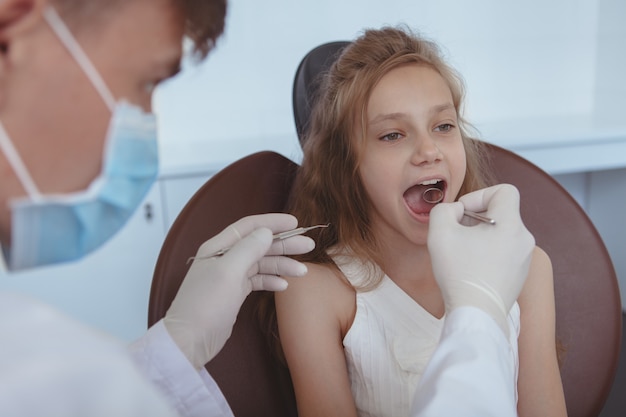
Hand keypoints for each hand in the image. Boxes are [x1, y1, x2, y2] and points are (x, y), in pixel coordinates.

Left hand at [164, 213, 314, 368]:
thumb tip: (266, 232)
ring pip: (261, 263)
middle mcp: (224, 258)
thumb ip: (248, 249)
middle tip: (308, 246)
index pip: (249, 227)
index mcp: (218, 247)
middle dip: (284, 244)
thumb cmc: (205, 305)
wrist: (189, 341)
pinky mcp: (234, 293)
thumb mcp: (228, 273)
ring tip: (302, 271)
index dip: (273, 222)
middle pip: (259, 244)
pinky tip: (283, 285)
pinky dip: (271, 280)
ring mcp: (229, 276)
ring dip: (282, 264)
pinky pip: (257, 280)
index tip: (295, 222)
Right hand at [428, 184, 534, 333]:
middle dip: (475, 219)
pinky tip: (470, 270)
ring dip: (480, 238)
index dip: (479, 195)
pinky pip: (503, 254)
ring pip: (501, 234)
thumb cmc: (459, 273)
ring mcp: (524, 260)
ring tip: (461, 254)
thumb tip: (455, 212)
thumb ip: (444, 210)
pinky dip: (487, 255)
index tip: (462, 214)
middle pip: (500, 214)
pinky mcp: (519, 276)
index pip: (504, 191)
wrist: (477, 314)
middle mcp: (524, 239)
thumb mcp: (439, 231)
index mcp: (511, 224)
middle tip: (456, 234)